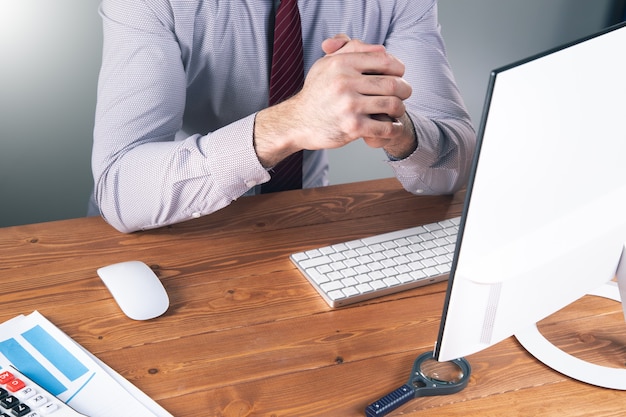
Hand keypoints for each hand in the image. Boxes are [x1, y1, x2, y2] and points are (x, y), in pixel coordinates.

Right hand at [254, 34, 413, 166]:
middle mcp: (345, 82)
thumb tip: (381, 49)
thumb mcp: (327, 64)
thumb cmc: (317, 92)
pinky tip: (392, 127)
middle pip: (392, 84)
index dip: (398, 68)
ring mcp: (349, 106)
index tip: (399, 75)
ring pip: (392, 105)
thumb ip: (351, 50)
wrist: (298, 122)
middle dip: (405, 89)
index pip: (385, 60)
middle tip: (405, 94)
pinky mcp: (352, 127)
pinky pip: (385, 127)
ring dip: (400, 109)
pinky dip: (394, 128)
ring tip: (397, 110)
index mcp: (342, 63)